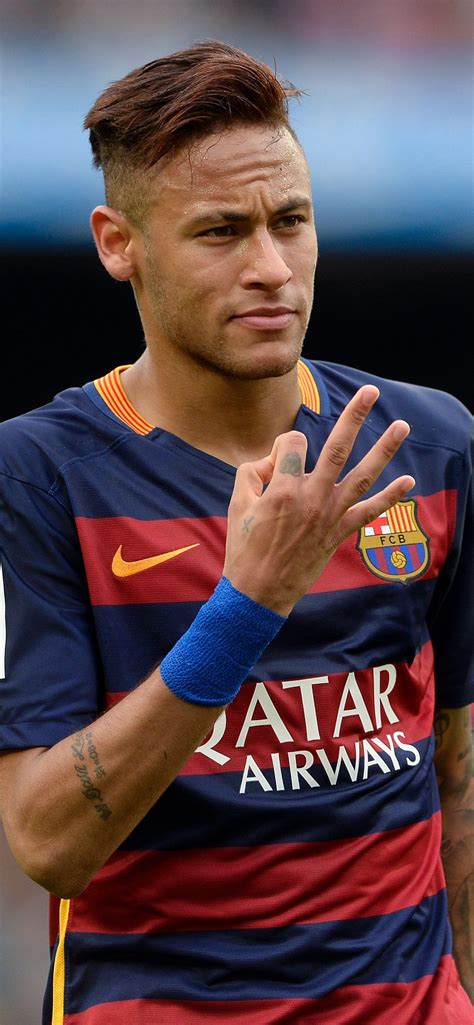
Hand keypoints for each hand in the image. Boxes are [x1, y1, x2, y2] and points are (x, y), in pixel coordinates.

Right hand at [223, 385, 414, 614]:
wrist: (259, 592)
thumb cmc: (245, 547)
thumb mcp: (238, 504)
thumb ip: (252, 473)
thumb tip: (272, 462)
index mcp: (282, 489)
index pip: (291, 444)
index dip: (281, 446)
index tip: (271, 464)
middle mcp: (310, 498)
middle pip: (337, 447)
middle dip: (354, 416)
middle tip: (370, 392)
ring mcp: (328, 516)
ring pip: (362, 476)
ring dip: (383, 449)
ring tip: (401, 426)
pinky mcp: (338, 533)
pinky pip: (368, 512)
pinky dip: (389, 498)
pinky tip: (408, 481)